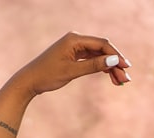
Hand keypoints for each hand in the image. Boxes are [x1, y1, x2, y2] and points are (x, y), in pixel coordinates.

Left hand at [15, 32, 130, 96]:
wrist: (28, 82)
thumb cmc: (46, 76)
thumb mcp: (71, 72)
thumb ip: (92, 66)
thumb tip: (113, 60)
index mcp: (74, 39)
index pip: (101, 44)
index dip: (115, 55)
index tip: (126, 67)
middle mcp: (75, 40)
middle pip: (102, 50)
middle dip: (114, 64)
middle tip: (125, 79)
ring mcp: (74, 48)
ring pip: (98, 56)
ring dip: (109, 68)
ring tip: (120, 82)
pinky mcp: (72, 56)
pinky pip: (91, 60)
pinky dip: (99, 68)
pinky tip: (110, 77)